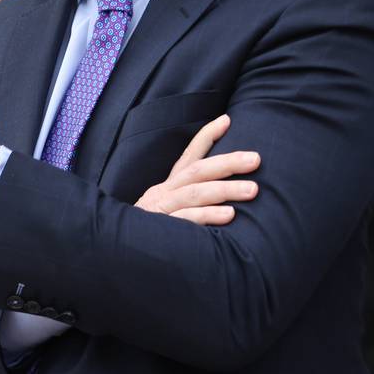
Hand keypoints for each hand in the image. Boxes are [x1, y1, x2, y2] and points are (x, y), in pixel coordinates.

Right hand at [134, 114, 258, 224]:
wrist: (118, 254)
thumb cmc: (152, 234)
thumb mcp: (169, 212)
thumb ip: (191, 202)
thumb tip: (228, 199)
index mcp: (167, 187)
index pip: (188, 157)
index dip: (207, 137)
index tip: (227, 120)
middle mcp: (163, 193)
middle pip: (196, 171)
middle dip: (227, 162)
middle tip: (256, 159)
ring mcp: (161, 210)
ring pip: (193, 193)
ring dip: (225, 189)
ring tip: (253, 190)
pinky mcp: (160, 228)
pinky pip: (185, 219)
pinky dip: (207, 215)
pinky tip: (230, 215)